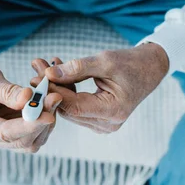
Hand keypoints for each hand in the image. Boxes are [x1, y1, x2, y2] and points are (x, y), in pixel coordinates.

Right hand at [0, 55, 61, 151]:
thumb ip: (5, 91)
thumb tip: (28, 98)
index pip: (5, 134)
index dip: (28, 126)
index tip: (48, 116)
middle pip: (21, 141)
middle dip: (41, 121)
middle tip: (55, 97)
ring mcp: (1, 135)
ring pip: (30, 139)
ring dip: (45, 119)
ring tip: (53, 95)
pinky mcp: (11, 128)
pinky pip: (31, 129)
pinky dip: (42, 115)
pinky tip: (48, 98)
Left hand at [31, 43, 168, 134]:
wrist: (149, 68)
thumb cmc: (130, 62)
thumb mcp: (104, 61)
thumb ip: (77, 68)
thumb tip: (49, 73)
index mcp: (112, 111)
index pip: (74, 107)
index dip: (54, 93)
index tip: (37, 77)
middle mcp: (107, 124)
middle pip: (69, 109)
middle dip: (51, 88)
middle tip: (35, 67)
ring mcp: (103, 124)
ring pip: (70, 108)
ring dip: (57, 87)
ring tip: (43, 65)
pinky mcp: (99, 119)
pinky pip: (76, 106)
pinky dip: (66, 89)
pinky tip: (57, 71)